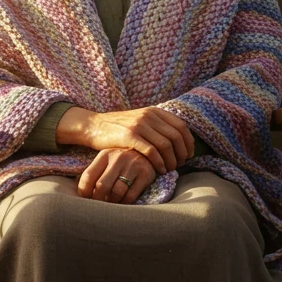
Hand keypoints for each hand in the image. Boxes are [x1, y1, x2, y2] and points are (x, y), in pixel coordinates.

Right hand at [56, 105, 193, 173]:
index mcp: (154, 111)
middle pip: (176, 137)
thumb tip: (179, 141)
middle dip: (181, 154)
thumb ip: (157, 126)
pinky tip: (159, 170)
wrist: (94, 126)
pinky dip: (159, 163)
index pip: (181, 126)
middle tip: (179, 166)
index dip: (188, 143)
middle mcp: (149, 116)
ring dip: (171, 161)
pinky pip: (151, 151)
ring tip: (169, 170)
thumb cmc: (119, 129)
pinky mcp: (129, 136)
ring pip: (166, 145)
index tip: (188, 155)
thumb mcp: (140, 120)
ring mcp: (139, 125)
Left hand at [77, 148, 157, 202]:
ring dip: (112, 202)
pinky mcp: (146, 174)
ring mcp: (133, 165)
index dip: (84, 192)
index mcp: (105, 154)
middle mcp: (119, 158)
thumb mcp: (109, 161)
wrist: (150, 153)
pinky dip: (124, 203)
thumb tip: (83, 194)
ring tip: (111, 203)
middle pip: (102, 186)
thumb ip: (96, 173)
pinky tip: (123, 202)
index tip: (86, 199)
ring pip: (117, 192)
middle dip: (98, 199)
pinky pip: (131, 195)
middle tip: (98, 206)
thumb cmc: (124, 162)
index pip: (88, 176)